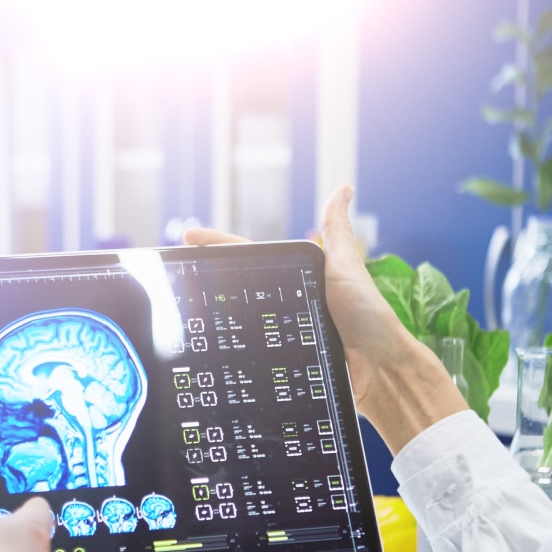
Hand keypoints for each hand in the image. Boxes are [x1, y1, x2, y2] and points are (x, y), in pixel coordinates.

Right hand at [185, 186, 466, 451]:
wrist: (380, 365)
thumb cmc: (366, 314)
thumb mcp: (344, 265)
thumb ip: (337, 230)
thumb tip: (345, 187)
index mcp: (292, 278)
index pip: (246, 256)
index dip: (217, 245)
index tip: (186, 237)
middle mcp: (281, 303)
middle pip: (234, 287)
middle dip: (203, 278)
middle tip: (172, 272)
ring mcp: (277, 334)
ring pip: (237, 322)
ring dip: (211, 318)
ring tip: (180, 306)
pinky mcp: (277, 363)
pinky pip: (250, 354)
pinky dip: (231, 351)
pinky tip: (208, 347)